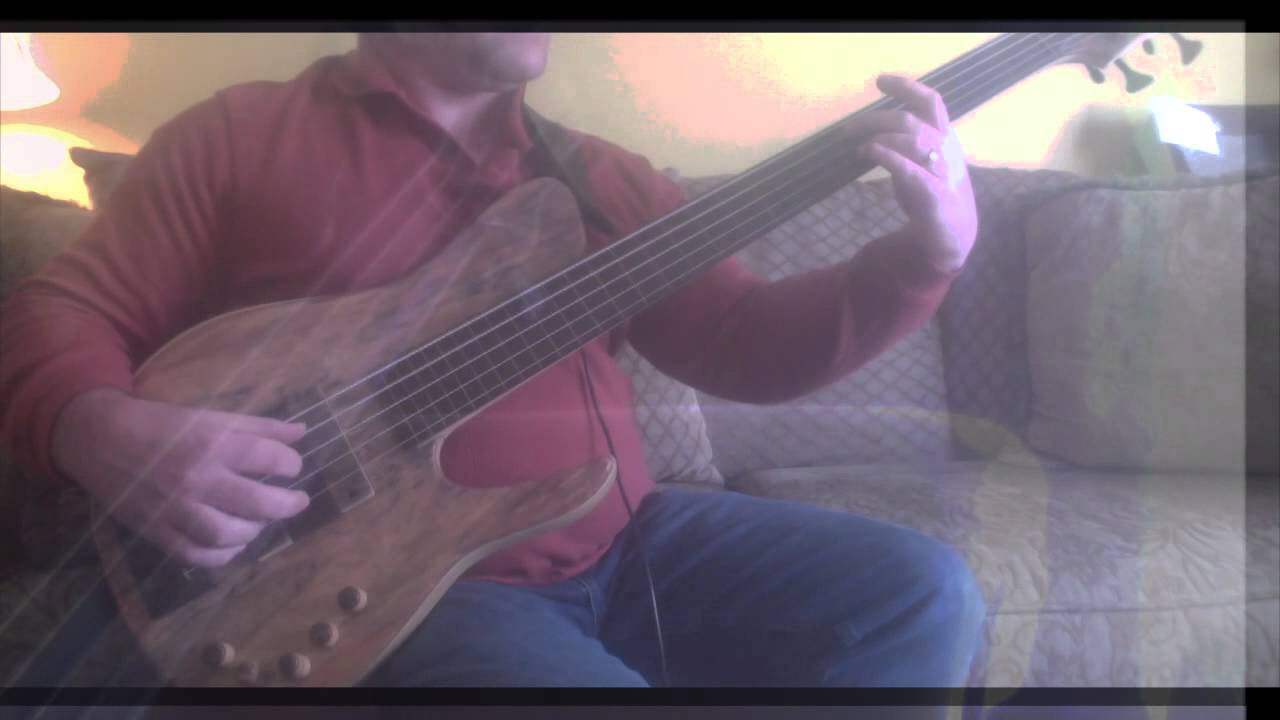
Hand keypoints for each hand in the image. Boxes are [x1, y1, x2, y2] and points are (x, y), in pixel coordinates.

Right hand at [51, 387, 311, 566]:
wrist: (100, 439)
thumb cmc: (163, 424)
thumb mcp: (212, 416)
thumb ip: (259, 426)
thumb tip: (302, 432)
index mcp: (213, 444)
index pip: (269, 458)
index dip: (291, 464)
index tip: (292, 467)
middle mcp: (198, 479)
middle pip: (257, 503)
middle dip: (288, 505)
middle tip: (298, 502)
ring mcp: (175, 508)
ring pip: (227, 534)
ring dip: (254, 531)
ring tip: (260, 521)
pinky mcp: (156, 531)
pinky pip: (196, 555)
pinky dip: (222, 556)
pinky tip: (234, 545)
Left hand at [846, 74, 977, 272]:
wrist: (953, 237)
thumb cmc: (933, 197)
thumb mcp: (920, 163)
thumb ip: (904, 145)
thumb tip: (872, 130)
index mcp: (945, 138)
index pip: (931, 102)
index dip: (907, 87)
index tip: (881, 81)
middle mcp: (946, 150)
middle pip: (911, 120)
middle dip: (877, 118)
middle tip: (849, 127)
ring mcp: (943, 172)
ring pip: (912, 140)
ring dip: (879, 138)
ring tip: (857, 147)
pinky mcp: (935, 194)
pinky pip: (910, 169)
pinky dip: (888, 156)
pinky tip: (869, 153)